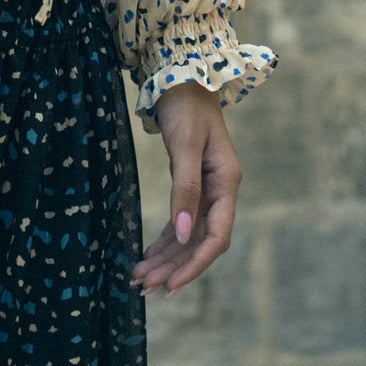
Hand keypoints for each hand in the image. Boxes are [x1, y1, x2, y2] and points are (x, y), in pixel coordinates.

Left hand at [131, 81, 241, 297]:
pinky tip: (148, 254)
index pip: (216, 238)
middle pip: (198, 241)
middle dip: (173, 266)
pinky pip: (179, 221)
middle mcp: (219, 192)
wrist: (183, 77)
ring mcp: (206, 190)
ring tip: (139, 278)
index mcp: (226, 184)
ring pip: (186, 235)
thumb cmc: (186, 107)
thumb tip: (181, 233)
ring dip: (165, 257)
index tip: (170, 284)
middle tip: (143, 287)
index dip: (194, 264)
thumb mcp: (185, 146)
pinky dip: (164, 239)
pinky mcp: (191, 185)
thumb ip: (185, 188)